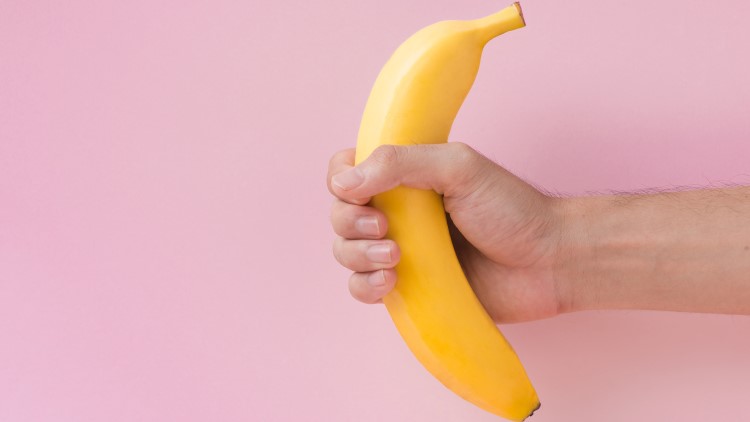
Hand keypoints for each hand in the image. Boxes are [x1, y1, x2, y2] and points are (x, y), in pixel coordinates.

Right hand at [327, 143, 566, 322]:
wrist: (548, 263)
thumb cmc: (511, 209)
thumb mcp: (457, 168)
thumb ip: (400, 163)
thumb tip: (344, 180)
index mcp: (405, 177)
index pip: (347, 170)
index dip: (341, 179)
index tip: (358, 190)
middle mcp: (397, 213)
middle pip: (340, 214)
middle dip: (350, 222)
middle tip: (387, 228)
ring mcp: (400, 251)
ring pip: (345, 252)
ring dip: (357, 255)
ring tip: (396, 257)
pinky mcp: (408, 289)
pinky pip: (362, 288)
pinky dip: (365, 286)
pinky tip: (391, 281)